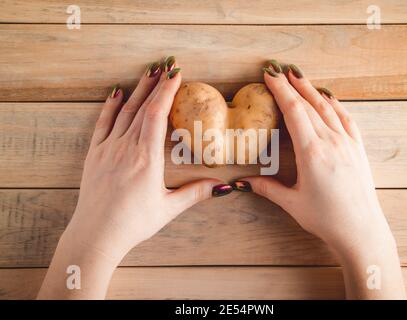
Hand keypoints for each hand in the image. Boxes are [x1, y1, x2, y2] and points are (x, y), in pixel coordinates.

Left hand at [38, 57, 230, 298]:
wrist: (96, 234)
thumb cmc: (133, 223)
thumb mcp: (168, 208)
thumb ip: (195, 193)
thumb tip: (223, 186)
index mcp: (147, 158)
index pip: (157, 115)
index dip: (166, 92)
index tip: (176, 74)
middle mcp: (126, 148)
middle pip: (142, 107)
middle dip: (155, 84)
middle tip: (165, 65)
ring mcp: (108, 149)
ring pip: (124, 111)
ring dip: (137, 90)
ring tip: (148, 72)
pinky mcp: (94, 154)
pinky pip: (103, 123)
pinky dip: (110, 106)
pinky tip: (116, 93)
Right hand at [242, 61, 405, 298]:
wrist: (362, 230)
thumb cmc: (327, 219)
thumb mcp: (292, 203)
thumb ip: (266, 188)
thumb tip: (242, 182)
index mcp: (312, 153)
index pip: (294, 111)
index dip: (280, 90)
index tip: (269, 76)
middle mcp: (331, 142)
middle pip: (309, 104)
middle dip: (292, 84)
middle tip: (278, 69)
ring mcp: (347, 143)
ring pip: (328, 107)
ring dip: (311, 89)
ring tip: (298, 75)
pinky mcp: (357, 148)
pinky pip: (345, 118)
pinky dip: (334, 103)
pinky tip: (328, 96)